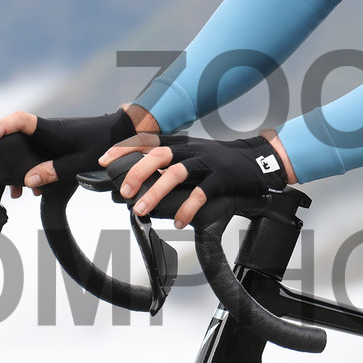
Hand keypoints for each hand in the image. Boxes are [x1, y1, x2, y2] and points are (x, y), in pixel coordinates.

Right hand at [0, 107, 137, 193]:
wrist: (119, 134)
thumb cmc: (104, 143)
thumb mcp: (82, 161)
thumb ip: (56, 171)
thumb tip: (28, 180)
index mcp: (51, 129)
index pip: (20, 120)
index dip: (0, 127)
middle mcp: (45, 131)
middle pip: (11, 134)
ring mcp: (47, 138)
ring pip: (20, 148)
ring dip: (10, 166)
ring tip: (10, 190)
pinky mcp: (52, 146)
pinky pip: (32, 155)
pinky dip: (26, 171)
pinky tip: (28, 190)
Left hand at [102, 134, 289, 229]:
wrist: (257, 160)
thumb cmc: (222, 161)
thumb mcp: (194, 154)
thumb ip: (171, 161)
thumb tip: (142, 176)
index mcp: (182, 143)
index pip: (148, 141)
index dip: (125, 149)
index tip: (105, 160)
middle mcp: (192, 150)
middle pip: (158, 154)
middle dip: (137, 172)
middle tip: (125, 192)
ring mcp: (208, 162)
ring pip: (177, 172)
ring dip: (156, 192)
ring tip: (142, 210)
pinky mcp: (222, 177)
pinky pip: (202, 192)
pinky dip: (188, 207)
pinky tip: (179, 221)